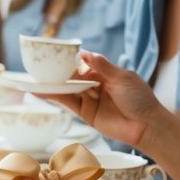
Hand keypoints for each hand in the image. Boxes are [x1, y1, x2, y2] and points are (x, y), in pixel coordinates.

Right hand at [46, 51, 164, 148]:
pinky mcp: (85, 112)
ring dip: (52, 84)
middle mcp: (95, 84)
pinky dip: (53, 97)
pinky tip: (40, 91)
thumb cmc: (139, 99)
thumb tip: (85, 53)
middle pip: (72, 75)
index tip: (55, 54)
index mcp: (106, 72)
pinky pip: (67, 102)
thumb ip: (102, 66)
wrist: (146, 126)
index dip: (70, 59)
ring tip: (34, 78)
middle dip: (58, 71)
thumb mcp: (122, 77)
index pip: (84, 62)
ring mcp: (89, 99)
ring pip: (67, 88)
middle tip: (39, 66)